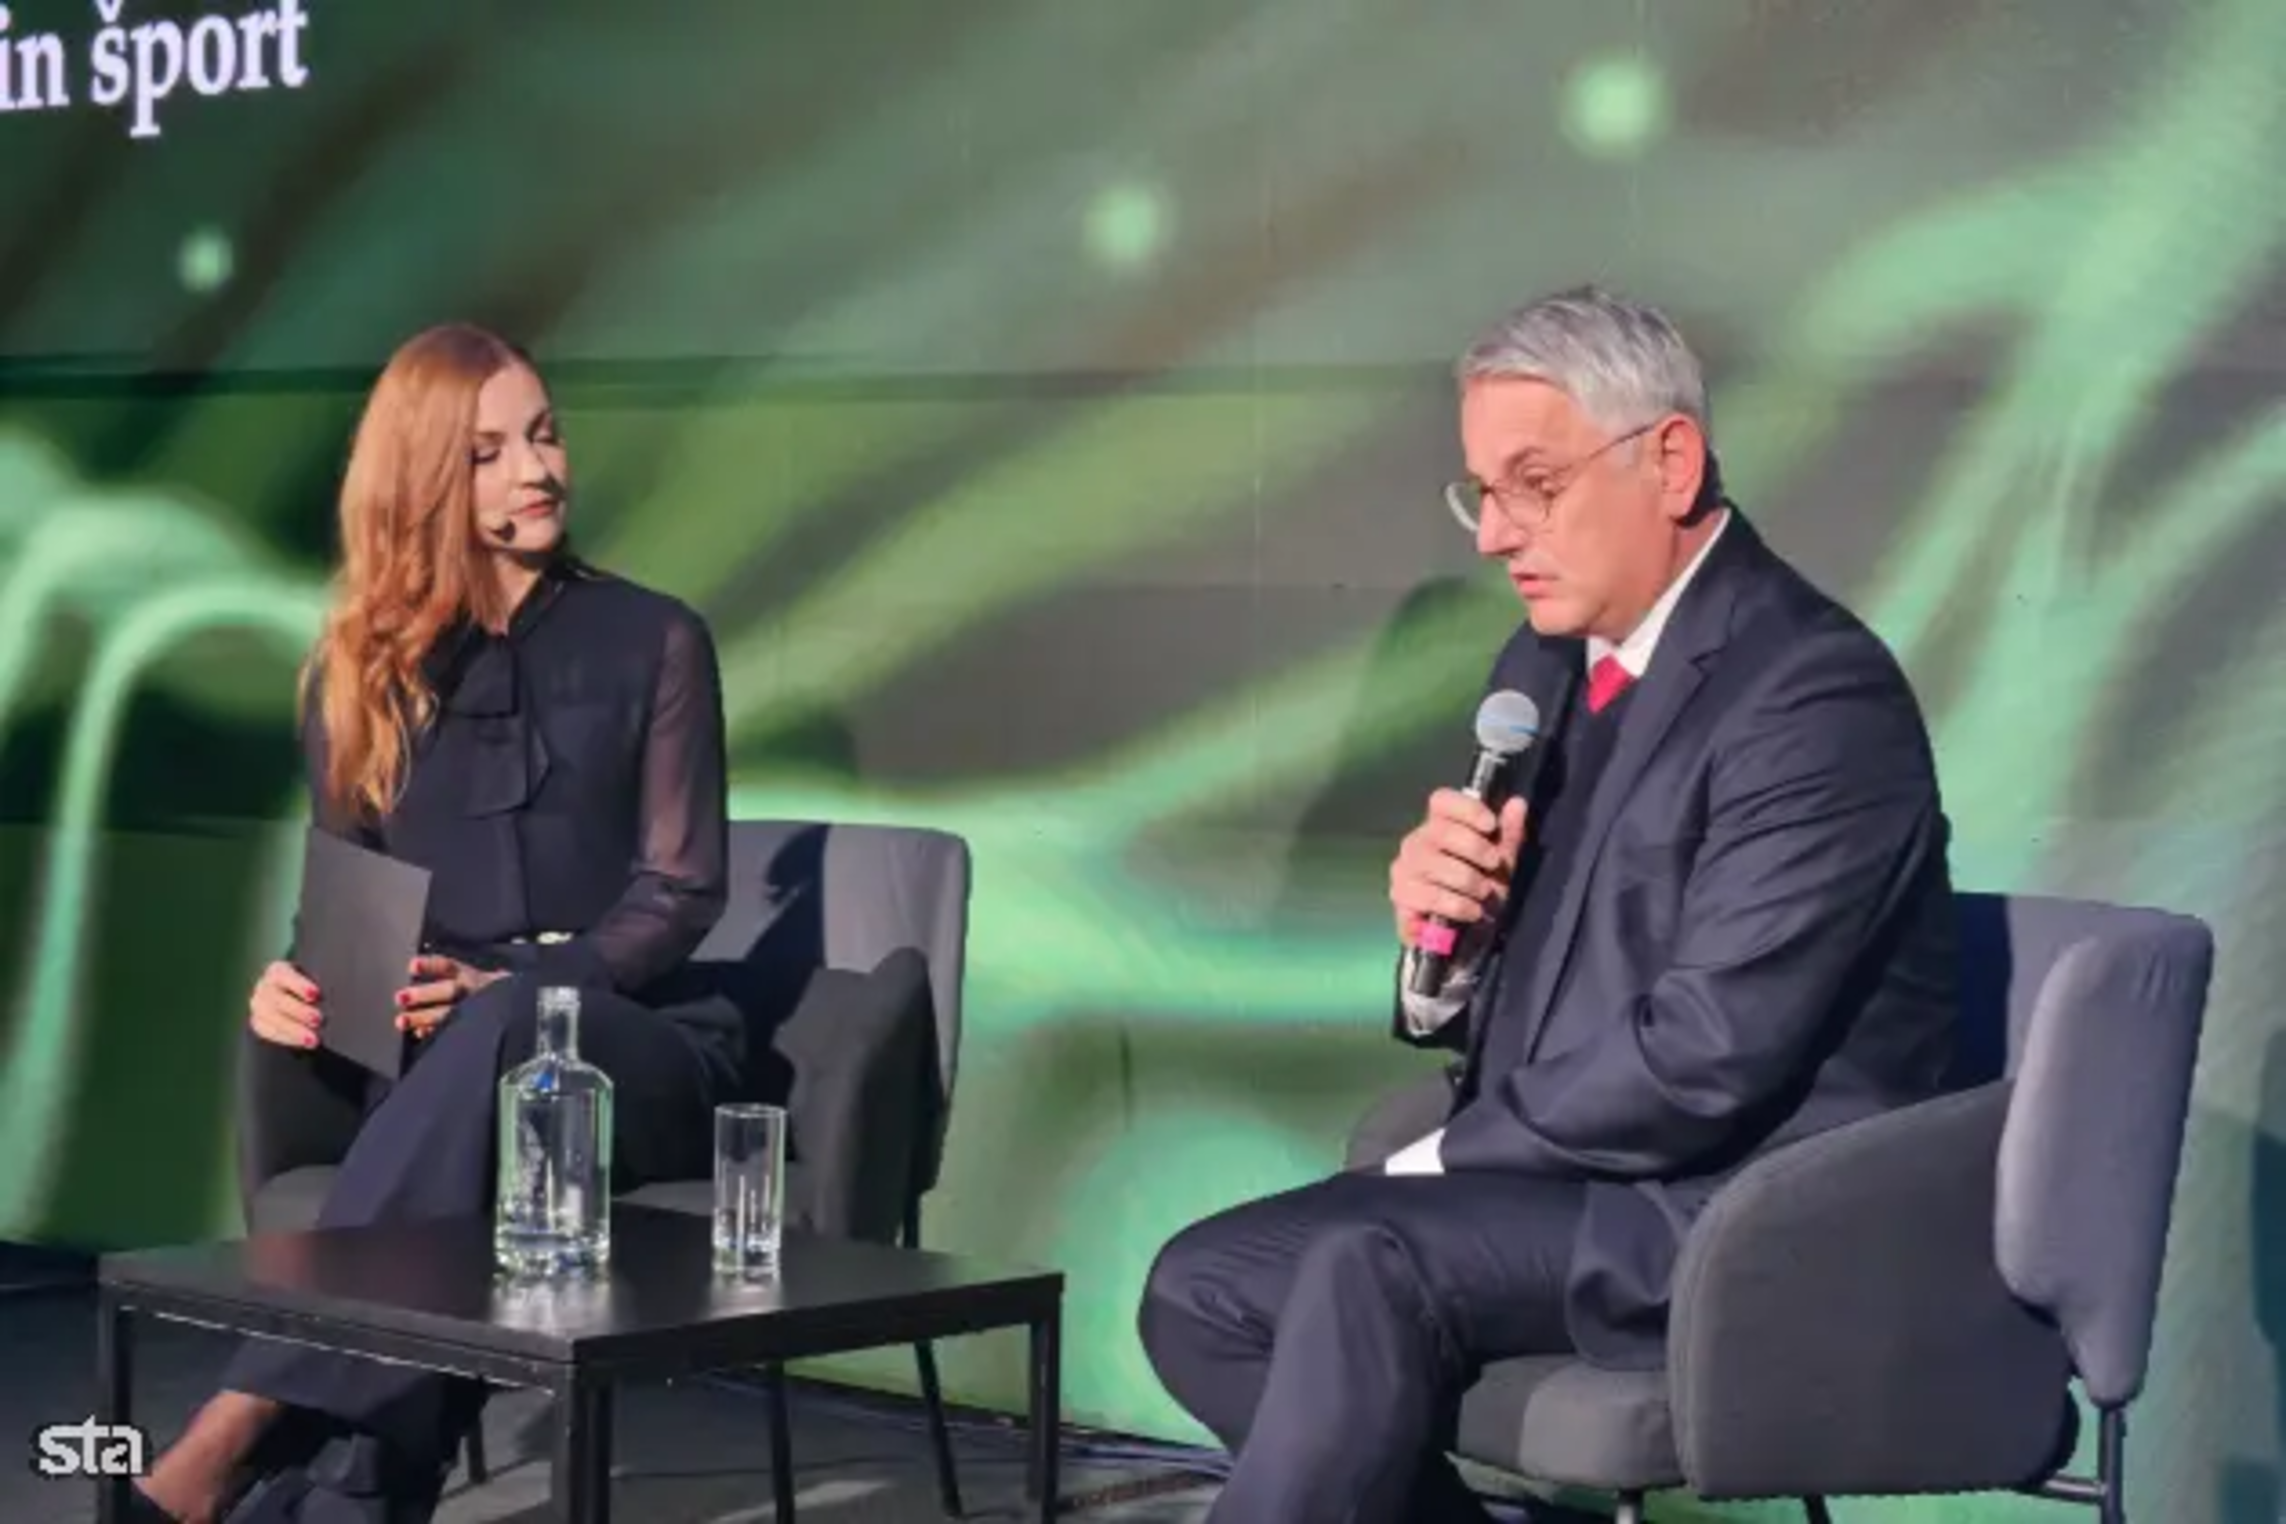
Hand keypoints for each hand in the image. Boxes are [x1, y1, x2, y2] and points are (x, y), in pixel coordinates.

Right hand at [248, 959, 321, 1048]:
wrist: (294, 1001)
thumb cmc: (309, 988)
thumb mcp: (313, 980)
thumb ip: (320, 984)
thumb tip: (340, 991)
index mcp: (278, 970)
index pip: (284, 975)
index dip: (299, 985)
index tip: (315, 994)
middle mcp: (265, 986)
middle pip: (277, 999)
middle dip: (299, 1011)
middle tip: (319, 1020)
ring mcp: (259, 1005)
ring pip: (272, 1018)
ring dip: (294, 1030)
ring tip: (314, 1039)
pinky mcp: (259, 1022)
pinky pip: (269, 1032)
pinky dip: (288, 1039)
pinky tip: (303, 1043)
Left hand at [395, 954, 507, 1039]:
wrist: (517, 1007)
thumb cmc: (491, 990)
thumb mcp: (479, 975)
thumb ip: (452, 973)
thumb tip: (415, 969)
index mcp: (471, 975)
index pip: (449, 967)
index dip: (431, 966)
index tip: (412, 966)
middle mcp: (473, 992)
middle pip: (448, 990)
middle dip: (424, 994)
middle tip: (400, 997)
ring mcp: (473, 1010)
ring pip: (447, 1013)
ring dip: (422, 1017)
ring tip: (401, 1021)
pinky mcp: (476, 1026)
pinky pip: (453, 1031)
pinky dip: (434, 1032)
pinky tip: (419, 1033)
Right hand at [1389, 790, 1527, 948]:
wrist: (1461, 937)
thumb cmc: (1480, 891)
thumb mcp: (1501, 863)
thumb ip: (1509, 834)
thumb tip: (1518, 803)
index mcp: (1438, 826)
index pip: (1441, 801)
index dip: (1466, 809)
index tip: (1490, 825)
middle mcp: (1415, 842)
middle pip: (1440, 831)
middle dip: (1474, 848)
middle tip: (1494, 865)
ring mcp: (1403, 869)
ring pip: (1435, 865)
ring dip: (1468, 881)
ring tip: (1483, 895)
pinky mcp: (1400, 897)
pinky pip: (1429, 896)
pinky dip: (1457, 904)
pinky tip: (1471, 911)